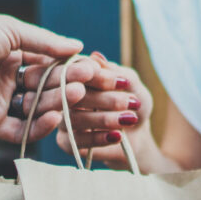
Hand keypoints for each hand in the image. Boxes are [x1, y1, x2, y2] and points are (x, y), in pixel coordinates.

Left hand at [0, 12, 98, 143]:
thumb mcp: (8, 30)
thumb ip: (43, 41)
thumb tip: (76, 45)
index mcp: (13, 56)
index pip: (48, 65)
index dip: (69, 68)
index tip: (91, 68)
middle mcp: (9, 81)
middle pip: (45, 88)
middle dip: (67, 86)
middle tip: (87, 84)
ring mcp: (1, 104)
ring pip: (36, 109)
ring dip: (57, 104)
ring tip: (75, 97)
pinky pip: (20, 130)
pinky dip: (39, 127)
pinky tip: (55, 117)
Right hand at [56, 52, 153, 167]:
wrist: (138, 134)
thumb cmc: (133, 104)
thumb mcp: (133, 86)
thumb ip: (117, 73)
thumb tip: (96, 58)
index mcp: (78, 75)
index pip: (78, 71)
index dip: (99, 77)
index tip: (123, 82)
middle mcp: (64, 94)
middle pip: (73, 95)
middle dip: (104, 99)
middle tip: (130, 102)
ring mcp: (62, 118)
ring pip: (74, 118)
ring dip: (104, 119)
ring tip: (129, 119)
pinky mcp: (65, 141)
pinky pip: (75, 140)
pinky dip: (98, 138)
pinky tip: (117, 135)